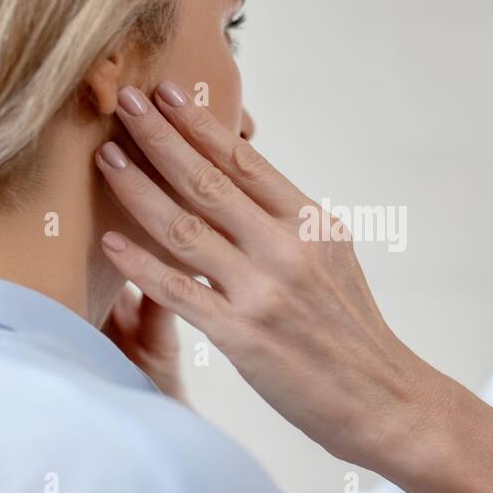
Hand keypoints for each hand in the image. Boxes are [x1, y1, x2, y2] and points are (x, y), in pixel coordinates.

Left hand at [92, 82, 452, 471]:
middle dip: (160, 137)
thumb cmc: (352, 332)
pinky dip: (141, 265)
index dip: (201, 124)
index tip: (166, 93)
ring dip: (139, 189)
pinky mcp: (243, 336)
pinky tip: (112, 242)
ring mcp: (264, 291)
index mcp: (311, 223)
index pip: (245, 161)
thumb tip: (239, 184)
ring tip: (107, 157)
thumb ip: (287, 224)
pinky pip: (179, 291)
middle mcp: (287, 248)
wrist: (385, 399)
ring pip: (186, 228)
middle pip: (209, 181)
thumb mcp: (333, 259)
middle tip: (124, 100)